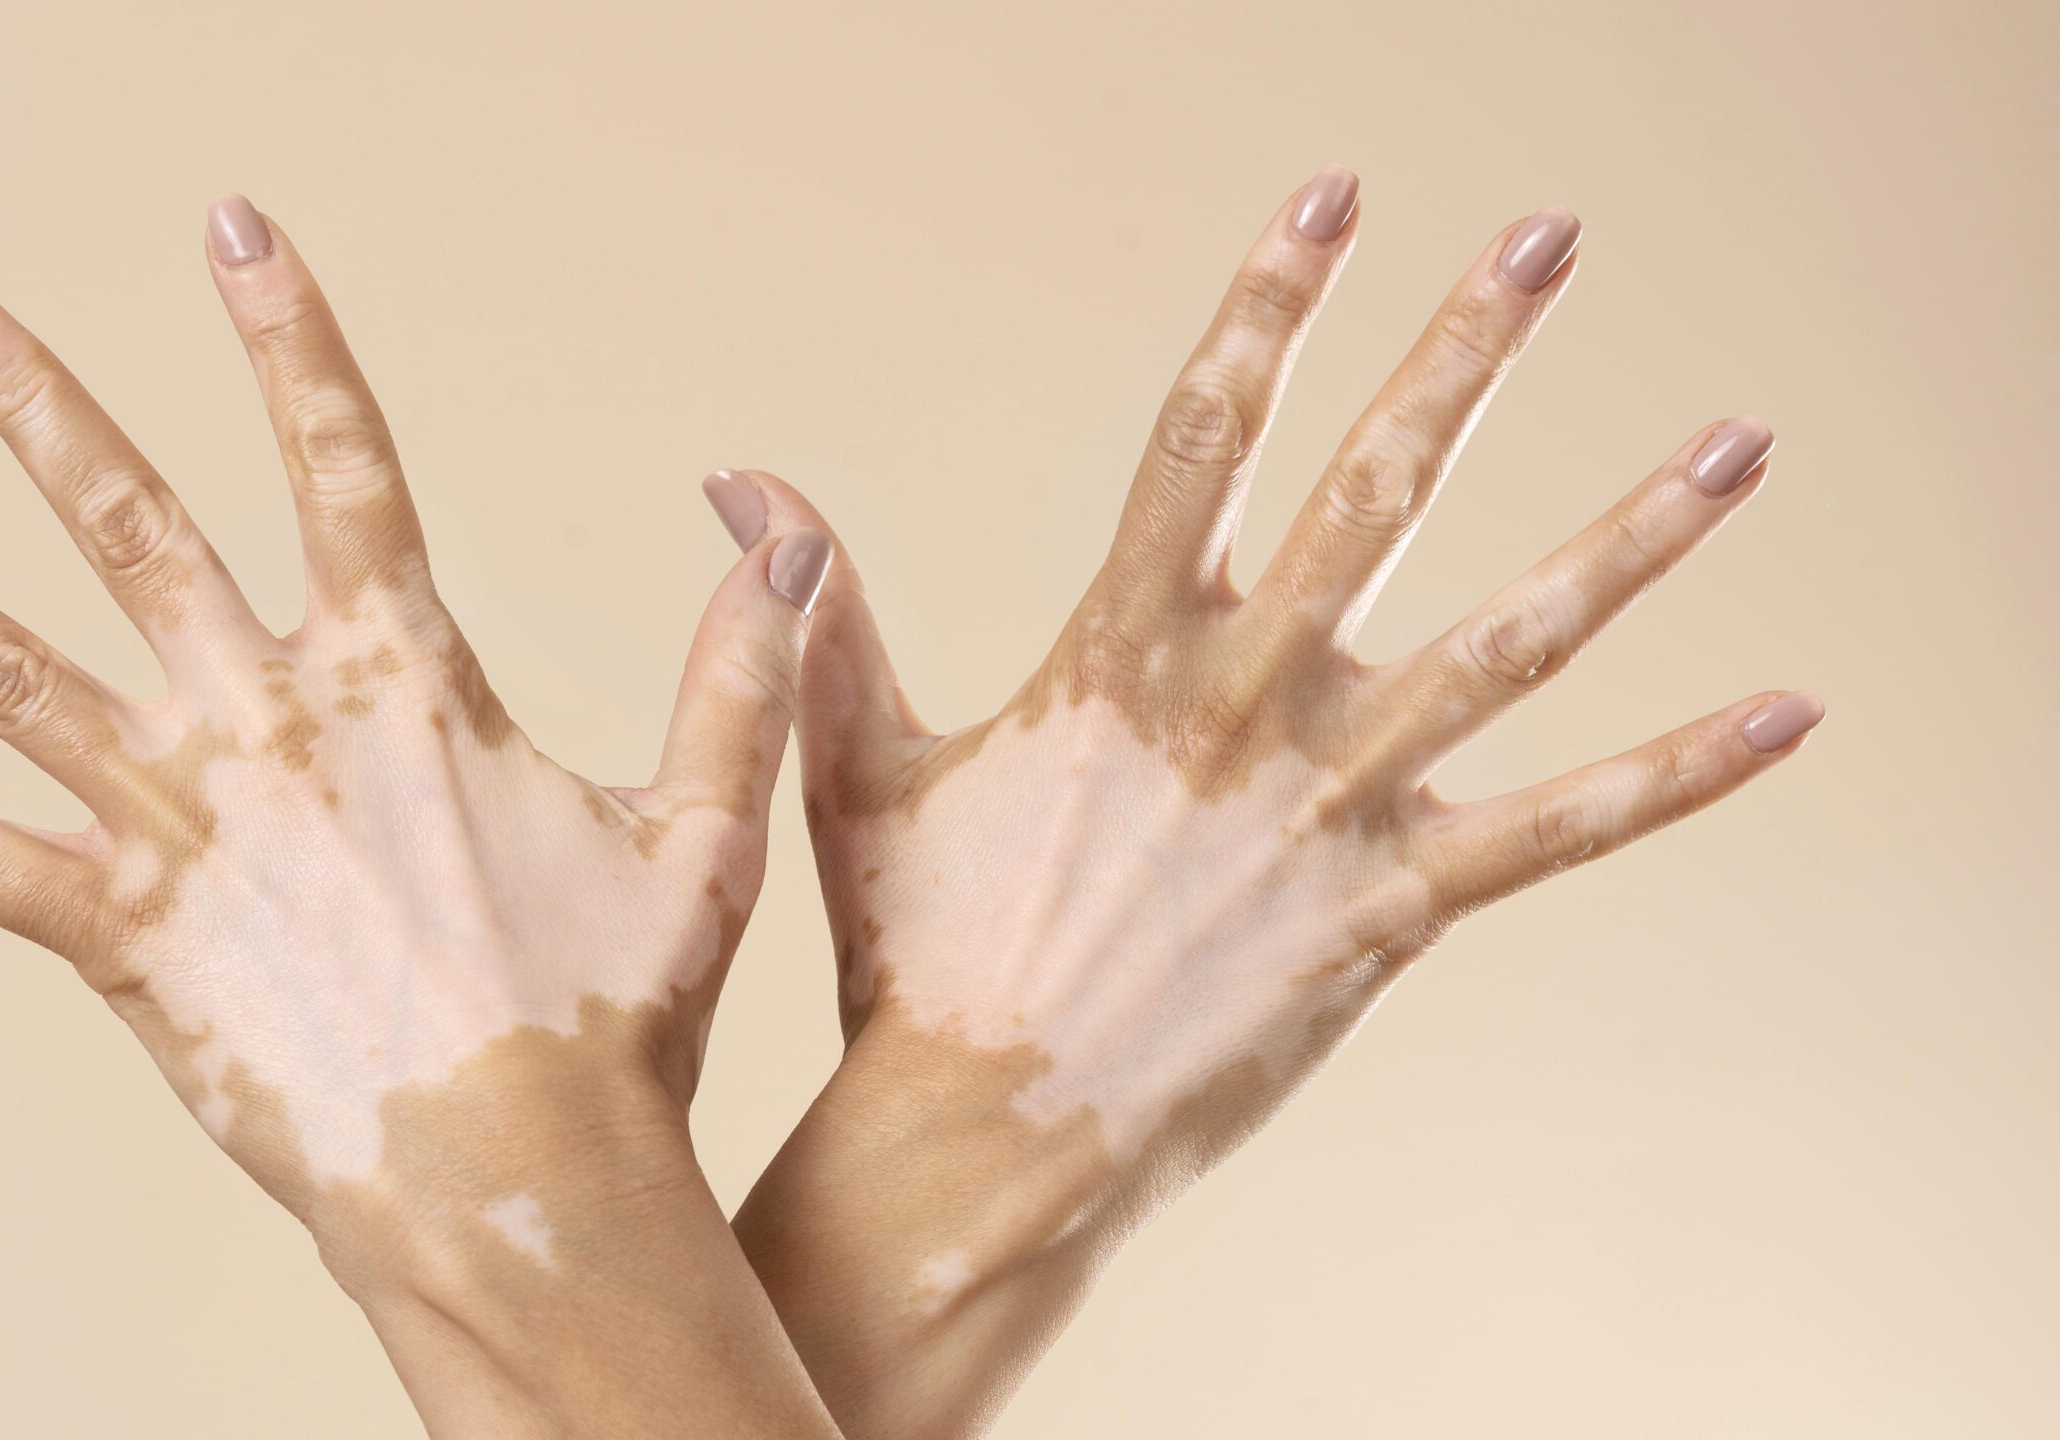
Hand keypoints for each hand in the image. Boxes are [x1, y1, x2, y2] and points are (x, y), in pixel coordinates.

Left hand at [0, 196, 840, 1437]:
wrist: (511, 1179)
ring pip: (4, 666)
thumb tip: (785, 542)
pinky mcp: (119, 935)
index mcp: (404, 682)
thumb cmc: (611, 1014)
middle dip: (26, 398)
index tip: (232, 228)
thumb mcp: (700, 831)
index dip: (288, 333)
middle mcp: (270, 725)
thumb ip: (734, 677)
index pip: (343, 459)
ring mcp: (181, 826)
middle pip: (127, 522)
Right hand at [729, 168, 1821, 1435]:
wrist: (985, 1136)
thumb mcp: (856, 764)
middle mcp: (1245, 706)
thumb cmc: (916, 953)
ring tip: (1742, 440)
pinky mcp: (1395, 911)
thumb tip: (738, 477)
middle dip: (1468, 353)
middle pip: (1377, 492)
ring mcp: (1332, 806)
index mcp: (1121, 653)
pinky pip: (1560, 830)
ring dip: (1634, 537)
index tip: (1333, 203)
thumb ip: (824, 612)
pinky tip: (1788, 710)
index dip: (1269, 308)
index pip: (1203, 434)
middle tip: (1552, 239)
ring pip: (1512, 647)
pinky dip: (1677, 771)